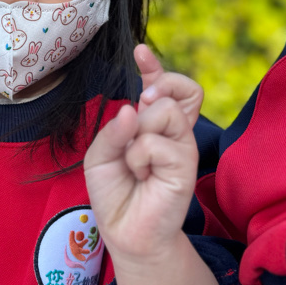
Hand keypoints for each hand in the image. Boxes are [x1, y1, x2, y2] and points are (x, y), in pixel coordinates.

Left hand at [84, 45, 201, 269]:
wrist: (124, 232)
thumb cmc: (115, 194)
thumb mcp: (100, 156)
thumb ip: (112, 130)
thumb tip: (133, 108)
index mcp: (153, 126)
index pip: (165, 88)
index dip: (155, 68)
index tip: (140, 52)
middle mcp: (173, 132)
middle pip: (175, 90)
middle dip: (153, 92)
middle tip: (137, 117)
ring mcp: (182, 147)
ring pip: (166, 110)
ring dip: (139, 134)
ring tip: (136, 162)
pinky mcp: (185, 165)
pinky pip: (156, 142)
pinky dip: (139, 157)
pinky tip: (142, 176)